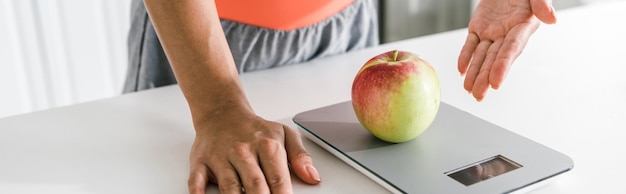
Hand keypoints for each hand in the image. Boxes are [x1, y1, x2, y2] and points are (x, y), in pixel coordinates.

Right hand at [187, 106, 320, 193]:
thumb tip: (313, 177)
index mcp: (267, 146)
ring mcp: (221, 158)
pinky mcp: (200, 162)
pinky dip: (199, 193)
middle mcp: (243, 151)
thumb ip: (300, 156)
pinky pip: (196, 181)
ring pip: (229, 188)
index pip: (278, 180)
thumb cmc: (254, 129)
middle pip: (255, 186)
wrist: (221, 112)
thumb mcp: (284, 134)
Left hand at [458, 0, 556, 100]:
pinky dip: (465, 56)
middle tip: (479, 95)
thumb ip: (542, 4)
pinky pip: (470, 44)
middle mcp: (508, 34)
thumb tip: (551, 19)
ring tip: (469, 89)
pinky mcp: (479, 27)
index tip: (496, 82)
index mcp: (523, 27)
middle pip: (495, 59)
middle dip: (486, 77)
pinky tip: (462, 71)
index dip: (503, 66)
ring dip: (475, 72)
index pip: (511, 49)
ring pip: (482, 55)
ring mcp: (492, 32)